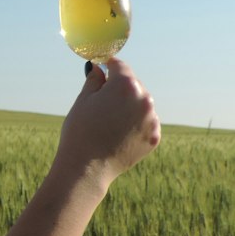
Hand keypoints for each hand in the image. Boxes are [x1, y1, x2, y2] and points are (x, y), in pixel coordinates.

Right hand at [55, 58, 160, 190]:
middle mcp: (144, 99)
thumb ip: (94, 80)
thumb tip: (98, 68)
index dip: (108, 66)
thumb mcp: (83, 100)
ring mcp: (152, 119)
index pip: (119, 66)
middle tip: (102, 101)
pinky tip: (119, 134)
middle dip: (119, 88)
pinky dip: (135, 124)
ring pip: (141, 104)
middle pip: (133, 84)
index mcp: (125, 85)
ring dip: (129, 106)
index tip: (101, 70)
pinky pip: (145, 122)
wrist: (87, 168)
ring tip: (110, 121)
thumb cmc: (80, 132)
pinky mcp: (154, 136)